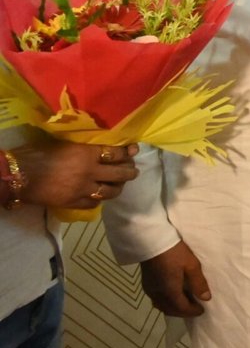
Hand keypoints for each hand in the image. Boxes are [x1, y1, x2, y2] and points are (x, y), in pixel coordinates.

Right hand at [11, 137, 138, 208]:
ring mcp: (82, 190)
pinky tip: (100, 196)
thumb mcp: (63, 144)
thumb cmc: (36, 154)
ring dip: (118, 187)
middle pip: (120, 174)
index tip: (134, 150)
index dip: (127, 152)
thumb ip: (82, 148)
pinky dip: (100, 199)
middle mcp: (90, 172)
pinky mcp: (73, 203)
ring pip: (110, 191)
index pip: (116, 154)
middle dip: (130, 172)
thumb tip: (96, 148)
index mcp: (87, 154)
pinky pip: (94, 203)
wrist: (17, 175)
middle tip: (133, 171)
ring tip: (119, 184)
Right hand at [140, 240, 210, 316]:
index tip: (202, 311)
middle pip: (170, 310)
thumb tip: (206, 298)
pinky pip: (156, 300)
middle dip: (183, 312)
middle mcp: (158, 294)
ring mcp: (150, 289)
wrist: (151, 240)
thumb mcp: (191, 265)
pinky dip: (166, 302)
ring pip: (162, 306)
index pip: (181, 308)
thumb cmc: (174, 252)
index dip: (192, 311)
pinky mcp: (146, 284)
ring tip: (185, 302)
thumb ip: (198, 283)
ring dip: (174, 308)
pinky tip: (173, 295)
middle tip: (195, 308)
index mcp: (169, 291)